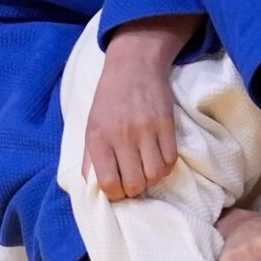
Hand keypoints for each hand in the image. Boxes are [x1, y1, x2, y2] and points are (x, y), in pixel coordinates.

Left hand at [83, 16, 198, 200]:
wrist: (134, 66)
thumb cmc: (109, 100)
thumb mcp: (91, 126)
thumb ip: (89, 157)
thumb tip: (90, 187)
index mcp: (98, 137)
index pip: (108, 183)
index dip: (114, 194)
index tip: (117, 189)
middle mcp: (121, 135)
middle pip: (134, 183)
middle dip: (134, 190)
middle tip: (133, 181)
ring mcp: (146, 130)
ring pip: (155, 175)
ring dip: (151, 179)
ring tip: (145, 169)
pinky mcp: (166, 124)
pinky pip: (171, 160)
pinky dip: (166, 166)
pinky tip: (158, 159)